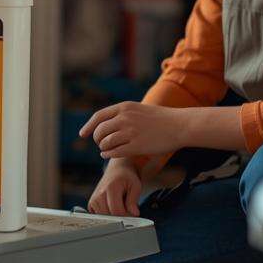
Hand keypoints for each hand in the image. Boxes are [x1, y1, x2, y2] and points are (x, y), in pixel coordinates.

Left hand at [79, 101, 193, 159]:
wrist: (179, 125)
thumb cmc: (161, 118)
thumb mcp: (139, 109)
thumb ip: (123, 115)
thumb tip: (106, 124)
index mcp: (124, 107)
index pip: (99, 117)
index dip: (89, 126)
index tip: (83, 134)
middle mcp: (125, 118)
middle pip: (100, 131)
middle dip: (98, 139)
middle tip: (101, 144)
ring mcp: (130, 132)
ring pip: (105, 143)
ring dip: (103, 148)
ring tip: (107, 150)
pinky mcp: (137, 146)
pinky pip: (114, 153)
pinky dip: (108, 155)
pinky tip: (109, 155)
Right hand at [88, 158, 143, 216]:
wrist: (117, 170)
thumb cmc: (127, 178)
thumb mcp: (135, 186)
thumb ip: (133, 200)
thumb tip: (134, 213)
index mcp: (110, 188)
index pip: (117, 211)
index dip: (127, 216)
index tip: (134, 213)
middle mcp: (99, 194)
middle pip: (110, 216)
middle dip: (121, 217)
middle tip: (129, 209)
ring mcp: (93, 200)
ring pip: (105, 218)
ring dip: (114, 216)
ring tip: (120, 205)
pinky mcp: (91, 204)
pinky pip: (100, 217)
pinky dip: (108, 215)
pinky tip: (112, 206)